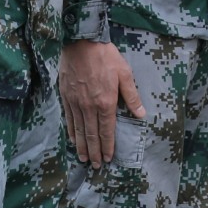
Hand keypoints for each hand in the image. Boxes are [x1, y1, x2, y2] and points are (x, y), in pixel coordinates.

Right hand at [59, 39, 143, 165]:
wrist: (81, 42)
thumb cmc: (105, 56)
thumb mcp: (124, 73)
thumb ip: (132, 96)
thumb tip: (141, 114)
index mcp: (106, 102)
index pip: (106, 130)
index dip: (108, 146)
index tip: (108, 158)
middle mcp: (89, 106)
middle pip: (92, 135)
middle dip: (95, 152)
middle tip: (96, 166)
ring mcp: (76, 102)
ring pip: (79, 130)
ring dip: (82, 146)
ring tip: (84, 158)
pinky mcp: (66, 96)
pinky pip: (69, 119)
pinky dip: (71, 132)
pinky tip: (73, 140)